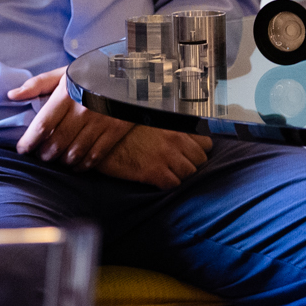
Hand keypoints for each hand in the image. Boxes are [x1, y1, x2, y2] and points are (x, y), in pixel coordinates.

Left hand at [9, 71, 211, 185]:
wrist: (133, 70)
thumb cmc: (92, 71)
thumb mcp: (64, 72)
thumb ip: (37, 84)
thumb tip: (12, 96)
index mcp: (67, 93)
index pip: (43, 125)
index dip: (29, 141)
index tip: (22, 149)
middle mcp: (82, 110)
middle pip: (57, 142)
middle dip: (45, 154)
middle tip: (40, 157)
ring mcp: (101, 122)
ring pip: (75, 152)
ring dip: (62, 161)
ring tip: (56, 161)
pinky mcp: (116, 131)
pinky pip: (96, 156)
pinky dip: (83, 165)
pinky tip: (75, 166)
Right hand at [90, 125, 211, 188]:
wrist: (99, 138)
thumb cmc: (122, 128)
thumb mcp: (148, 120)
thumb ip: (168, 127)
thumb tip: (181, 137)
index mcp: (174, 125)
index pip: (205, 143)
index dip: (198, 151)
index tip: (189, 154)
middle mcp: (174, 139)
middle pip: (200, 160)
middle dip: (191, 164)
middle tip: (177, 167)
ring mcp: (166, 156)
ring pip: (189, 173)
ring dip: (180, 176)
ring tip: (167, 174)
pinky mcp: (154, 171)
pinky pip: (173, 184)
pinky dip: (168, 184)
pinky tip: (157, 180)